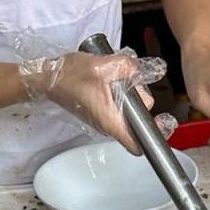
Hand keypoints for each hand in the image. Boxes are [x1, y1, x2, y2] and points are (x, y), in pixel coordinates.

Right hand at [19, 49, 173, 154]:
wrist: (47, 78)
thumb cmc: (70, 75)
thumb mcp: (103, 64)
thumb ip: (128, 67)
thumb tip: (138, 72)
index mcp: (112, 121)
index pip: (137, 144)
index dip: (154, 137)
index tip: (162, 122)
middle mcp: (109, 126)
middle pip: (138, 123)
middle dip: (141, 101)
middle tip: (130, 81)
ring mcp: (104, 121)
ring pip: (129, 113)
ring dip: (130, 95)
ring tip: (116, 77)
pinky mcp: (101, 113)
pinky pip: (119, 108)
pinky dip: (121, 95)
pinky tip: (112, 80)